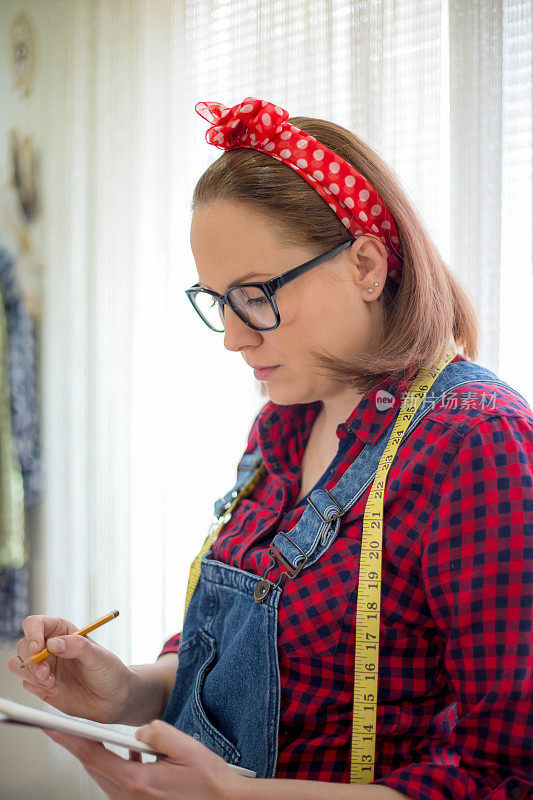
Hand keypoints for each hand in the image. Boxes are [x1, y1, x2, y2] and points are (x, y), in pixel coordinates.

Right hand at [7, 615, 135, 722]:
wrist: (113, 698)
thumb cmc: (109, 671)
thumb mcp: (98, 656)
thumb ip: (77, 646)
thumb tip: (53, 643)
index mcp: (63, 631)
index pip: (36, 624)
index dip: (32, 633)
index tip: (38, 648)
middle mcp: (50, 646)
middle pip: (23, 645)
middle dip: (31, 659)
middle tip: (46, 673)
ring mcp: (45, 666)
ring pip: (19, 664)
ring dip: (30, 674)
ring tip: (51, 683)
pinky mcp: (41, 685)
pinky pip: (27, 683)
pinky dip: (36, 688)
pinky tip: (55, 690)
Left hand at [41, 721, 246, 799]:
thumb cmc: (209, 780)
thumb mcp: (187, 748)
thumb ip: (159, 732)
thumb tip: (139, 728)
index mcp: (138, 781)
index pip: (94, 756)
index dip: (70, 740)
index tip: (54, 727)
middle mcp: (131, 796)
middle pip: (94, 767)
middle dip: (79, 745)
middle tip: (64, 727)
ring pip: (105, 775)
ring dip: (98, 755)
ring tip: (92, 736)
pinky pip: (119, 781)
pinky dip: (116, 765)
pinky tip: (130, 753)